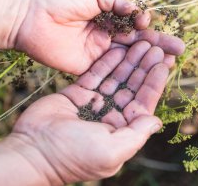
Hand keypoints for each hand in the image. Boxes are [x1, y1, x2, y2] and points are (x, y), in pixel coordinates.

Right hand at [11, 41, 169, 183]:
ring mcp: (94, 104)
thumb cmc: (74, 155)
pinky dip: (107, 62)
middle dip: (143, 67)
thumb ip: (136, 134)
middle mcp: (110, 116)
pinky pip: (95, 74)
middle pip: (131, 87)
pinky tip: (118, 48)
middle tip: (155, 46)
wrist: (33, 149)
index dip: (154, 83)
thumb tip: (157, 121)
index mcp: (122, 131)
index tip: (164, 64)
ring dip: (128, 61)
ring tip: (140, 42)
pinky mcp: (77, 93)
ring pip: (115, 78)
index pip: (143, 103)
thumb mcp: (112, 150)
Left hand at [14, 0, 183, 74]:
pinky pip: (111, 70)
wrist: (25, 13)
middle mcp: (105, 32)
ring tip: (171, 61)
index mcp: (106, 12)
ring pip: (128, 57)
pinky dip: (128, 71)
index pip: (134, 21)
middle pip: (136, 41)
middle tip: (180, 49)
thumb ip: (116, 1)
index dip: (146, 24)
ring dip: (149, 60)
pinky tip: (145, 74)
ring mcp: (97, 51)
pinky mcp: (88, 67)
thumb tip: (138, 11)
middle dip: (158, 45)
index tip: (151, 23)